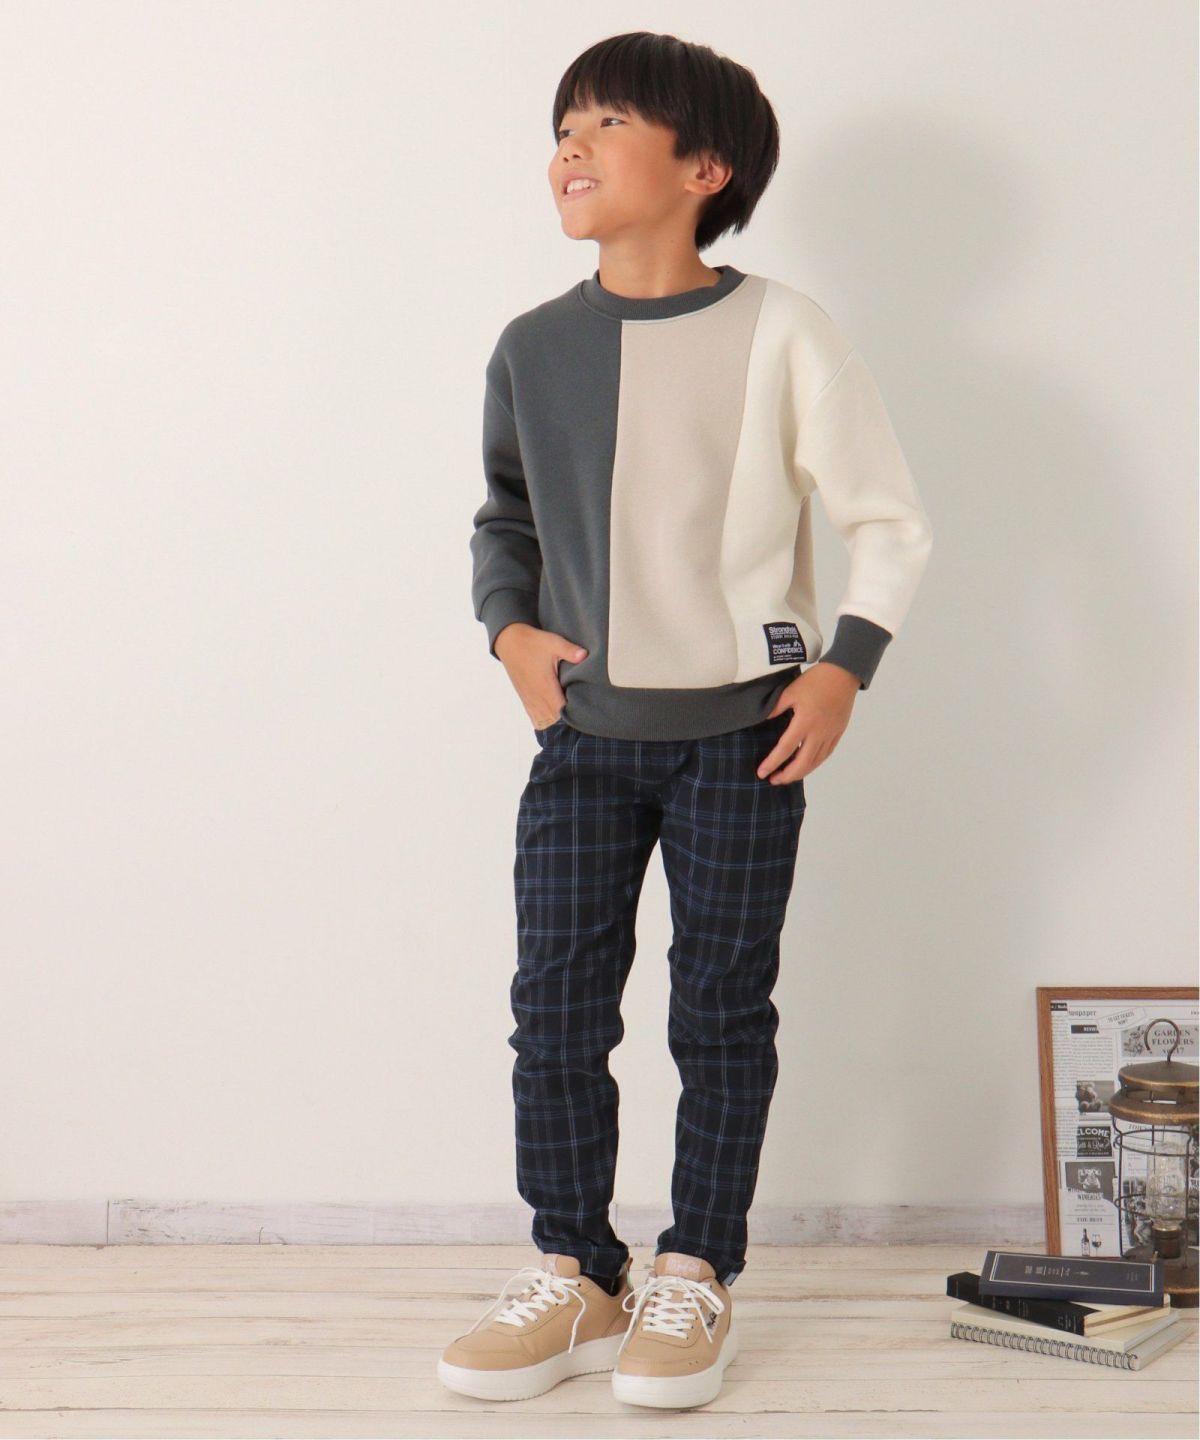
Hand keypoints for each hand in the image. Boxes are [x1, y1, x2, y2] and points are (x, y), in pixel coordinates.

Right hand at [494, 623, 587, 728]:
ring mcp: (530, 699)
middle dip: (567, 722)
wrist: (509, 641)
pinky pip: (534, 717)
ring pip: (544, 721)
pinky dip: (544, 721)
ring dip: (555, 723)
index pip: (561, 711)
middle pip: (554, 721)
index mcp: (546, 686)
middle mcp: (537, 697)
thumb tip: (585, 655)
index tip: (584, 713)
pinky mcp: (525, 698)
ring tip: (568, 722)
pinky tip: (552, 722)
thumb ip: (570, 651)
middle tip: (580, 719)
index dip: (573, 715)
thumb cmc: (532, 643)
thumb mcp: (553, 643)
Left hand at [757, 662, 859, 783]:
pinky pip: (825, 755)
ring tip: (786, 777)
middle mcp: (818, 733)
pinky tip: (805, 766)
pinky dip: (814, 764)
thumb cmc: (815, 681)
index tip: (762, 772)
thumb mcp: (790, 691)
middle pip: (802, 763)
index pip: (786, 749)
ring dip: (800, 773)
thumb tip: (763, 720)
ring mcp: (830, 734)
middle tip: (773, 780)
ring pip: (815, 762)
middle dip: (786, 776)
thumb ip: (776, 708)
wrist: (843, 675)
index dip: (772, 763)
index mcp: (804, 722)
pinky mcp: (837, 733)